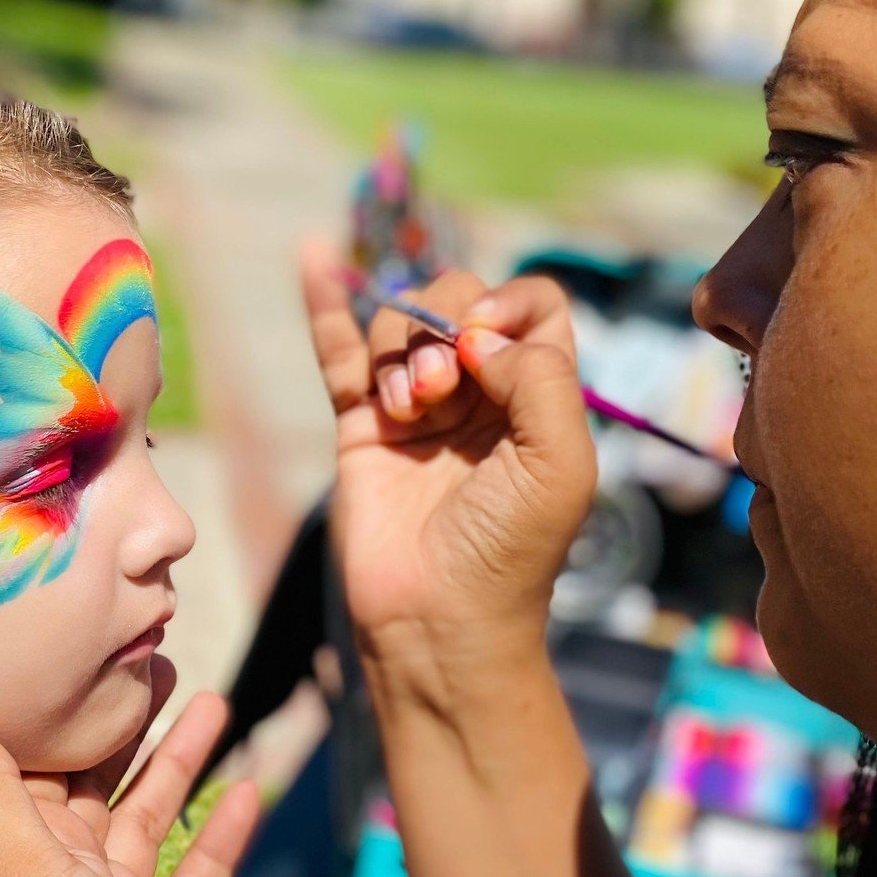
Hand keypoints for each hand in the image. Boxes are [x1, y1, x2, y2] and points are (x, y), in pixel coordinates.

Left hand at [0, 661, 260, 876]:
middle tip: (159, 655)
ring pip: (147, 821)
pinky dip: (219, 831)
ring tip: (211, 696)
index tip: (78, 645)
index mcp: (13, 869)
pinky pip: (195, 876)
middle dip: (121, 724)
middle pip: (91, 787)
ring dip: (177, 763)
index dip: (51, 708)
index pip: (25, 769)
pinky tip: (248, 785)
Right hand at [300, 246, 596, 698]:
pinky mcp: (360, 427)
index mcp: (537, 394)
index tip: (489, 345)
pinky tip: (313, 256)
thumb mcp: (562, 461)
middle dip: (444, 329)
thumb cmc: (511, 551)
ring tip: (408, 413)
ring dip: (399, 352)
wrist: (437, 620)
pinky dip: (325, 304)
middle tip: (441, 391)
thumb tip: (476, 333)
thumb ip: (540, 376)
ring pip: (400, 324)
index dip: (509, 305)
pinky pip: (340, 352)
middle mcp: (480, 390)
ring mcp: (416, 405)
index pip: (531, 306)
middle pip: (459, 303)